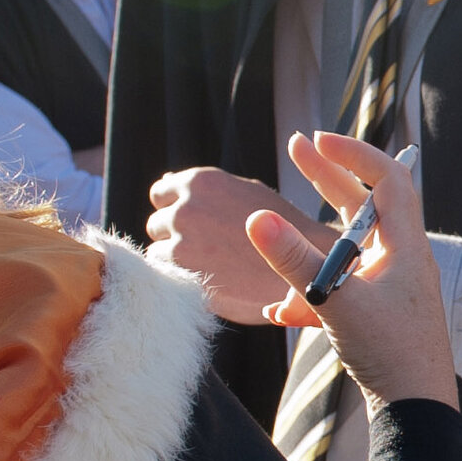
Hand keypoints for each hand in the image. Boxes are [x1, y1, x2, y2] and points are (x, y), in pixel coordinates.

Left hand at [147, 164, 294, 320]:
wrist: (305, 265)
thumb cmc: (278, 229)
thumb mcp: (244, 193)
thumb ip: (204, 190)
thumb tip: (166, 181)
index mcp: (200, 182)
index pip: (160, 193)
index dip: (174, 210)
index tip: (193, 226)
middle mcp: (186, 207)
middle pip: (156, 224)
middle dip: (175, 236)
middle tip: (207, 250)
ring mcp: (181, 240)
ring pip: (158, 252)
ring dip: (178, 260)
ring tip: (213, 266)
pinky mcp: (184, 272)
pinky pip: (167, 275)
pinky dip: (184, 279)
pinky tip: (212, 279)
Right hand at [243, 133, 452, 406]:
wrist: (418, 414)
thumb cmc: (391, 355)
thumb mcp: (336, 302)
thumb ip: (295, 262)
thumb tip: (256, 219)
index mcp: (406, 246)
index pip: (388, 179)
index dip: (354, 154)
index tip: (317, 140)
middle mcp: (402, 260)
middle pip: (364, 205)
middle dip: (327, 178)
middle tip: (296, 148)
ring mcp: (391, 288)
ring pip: (346, 253)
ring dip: (310, 251)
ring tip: (274, 243)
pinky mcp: (379, 316)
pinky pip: (341, 290)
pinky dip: (313, 294)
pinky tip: (283, 313)